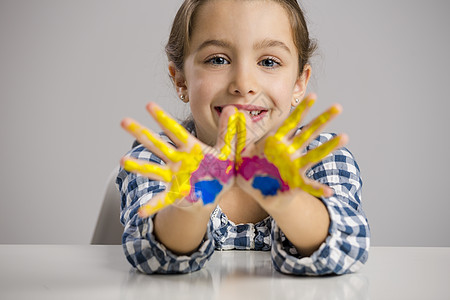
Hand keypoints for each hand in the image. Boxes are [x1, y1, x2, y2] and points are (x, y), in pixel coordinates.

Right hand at [121, 103, 238, 217]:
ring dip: (139, 166)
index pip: (175, 130)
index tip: (148, 105)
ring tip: (123, 161)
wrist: (216, 194)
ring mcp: (174, 177)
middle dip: (141, 133)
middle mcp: (177, 160)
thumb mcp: (227, 150)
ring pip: (154, 169)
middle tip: (124, 121)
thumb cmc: (219, 170)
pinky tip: (141, 212)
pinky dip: (152, 206)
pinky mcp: (176, 194)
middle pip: (157, 145)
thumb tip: (232, 109)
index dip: (162, 118)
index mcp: (190, 148)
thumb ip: (228, 131)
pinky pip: (163, 200)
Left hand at [236, 94, 347, 200]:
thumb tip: (230, 110)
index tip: (313, 95)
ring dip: (329, 146)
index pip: (291, 122)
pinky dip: (317, 189)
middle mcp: (289, 151)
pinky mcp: (293, 183)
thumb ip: (237, 132)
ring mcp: (293, 166)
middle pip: (308, 133)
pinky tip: (330, 191)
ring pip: (314, 155)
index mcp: (276, 142)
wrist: (252, 189)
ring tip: (345, 136)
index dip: (302, 109)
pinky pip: (307, 186)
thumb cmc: (246, 167)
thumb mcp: (238, 149)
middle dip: (322, 120)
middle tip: (338, 107)